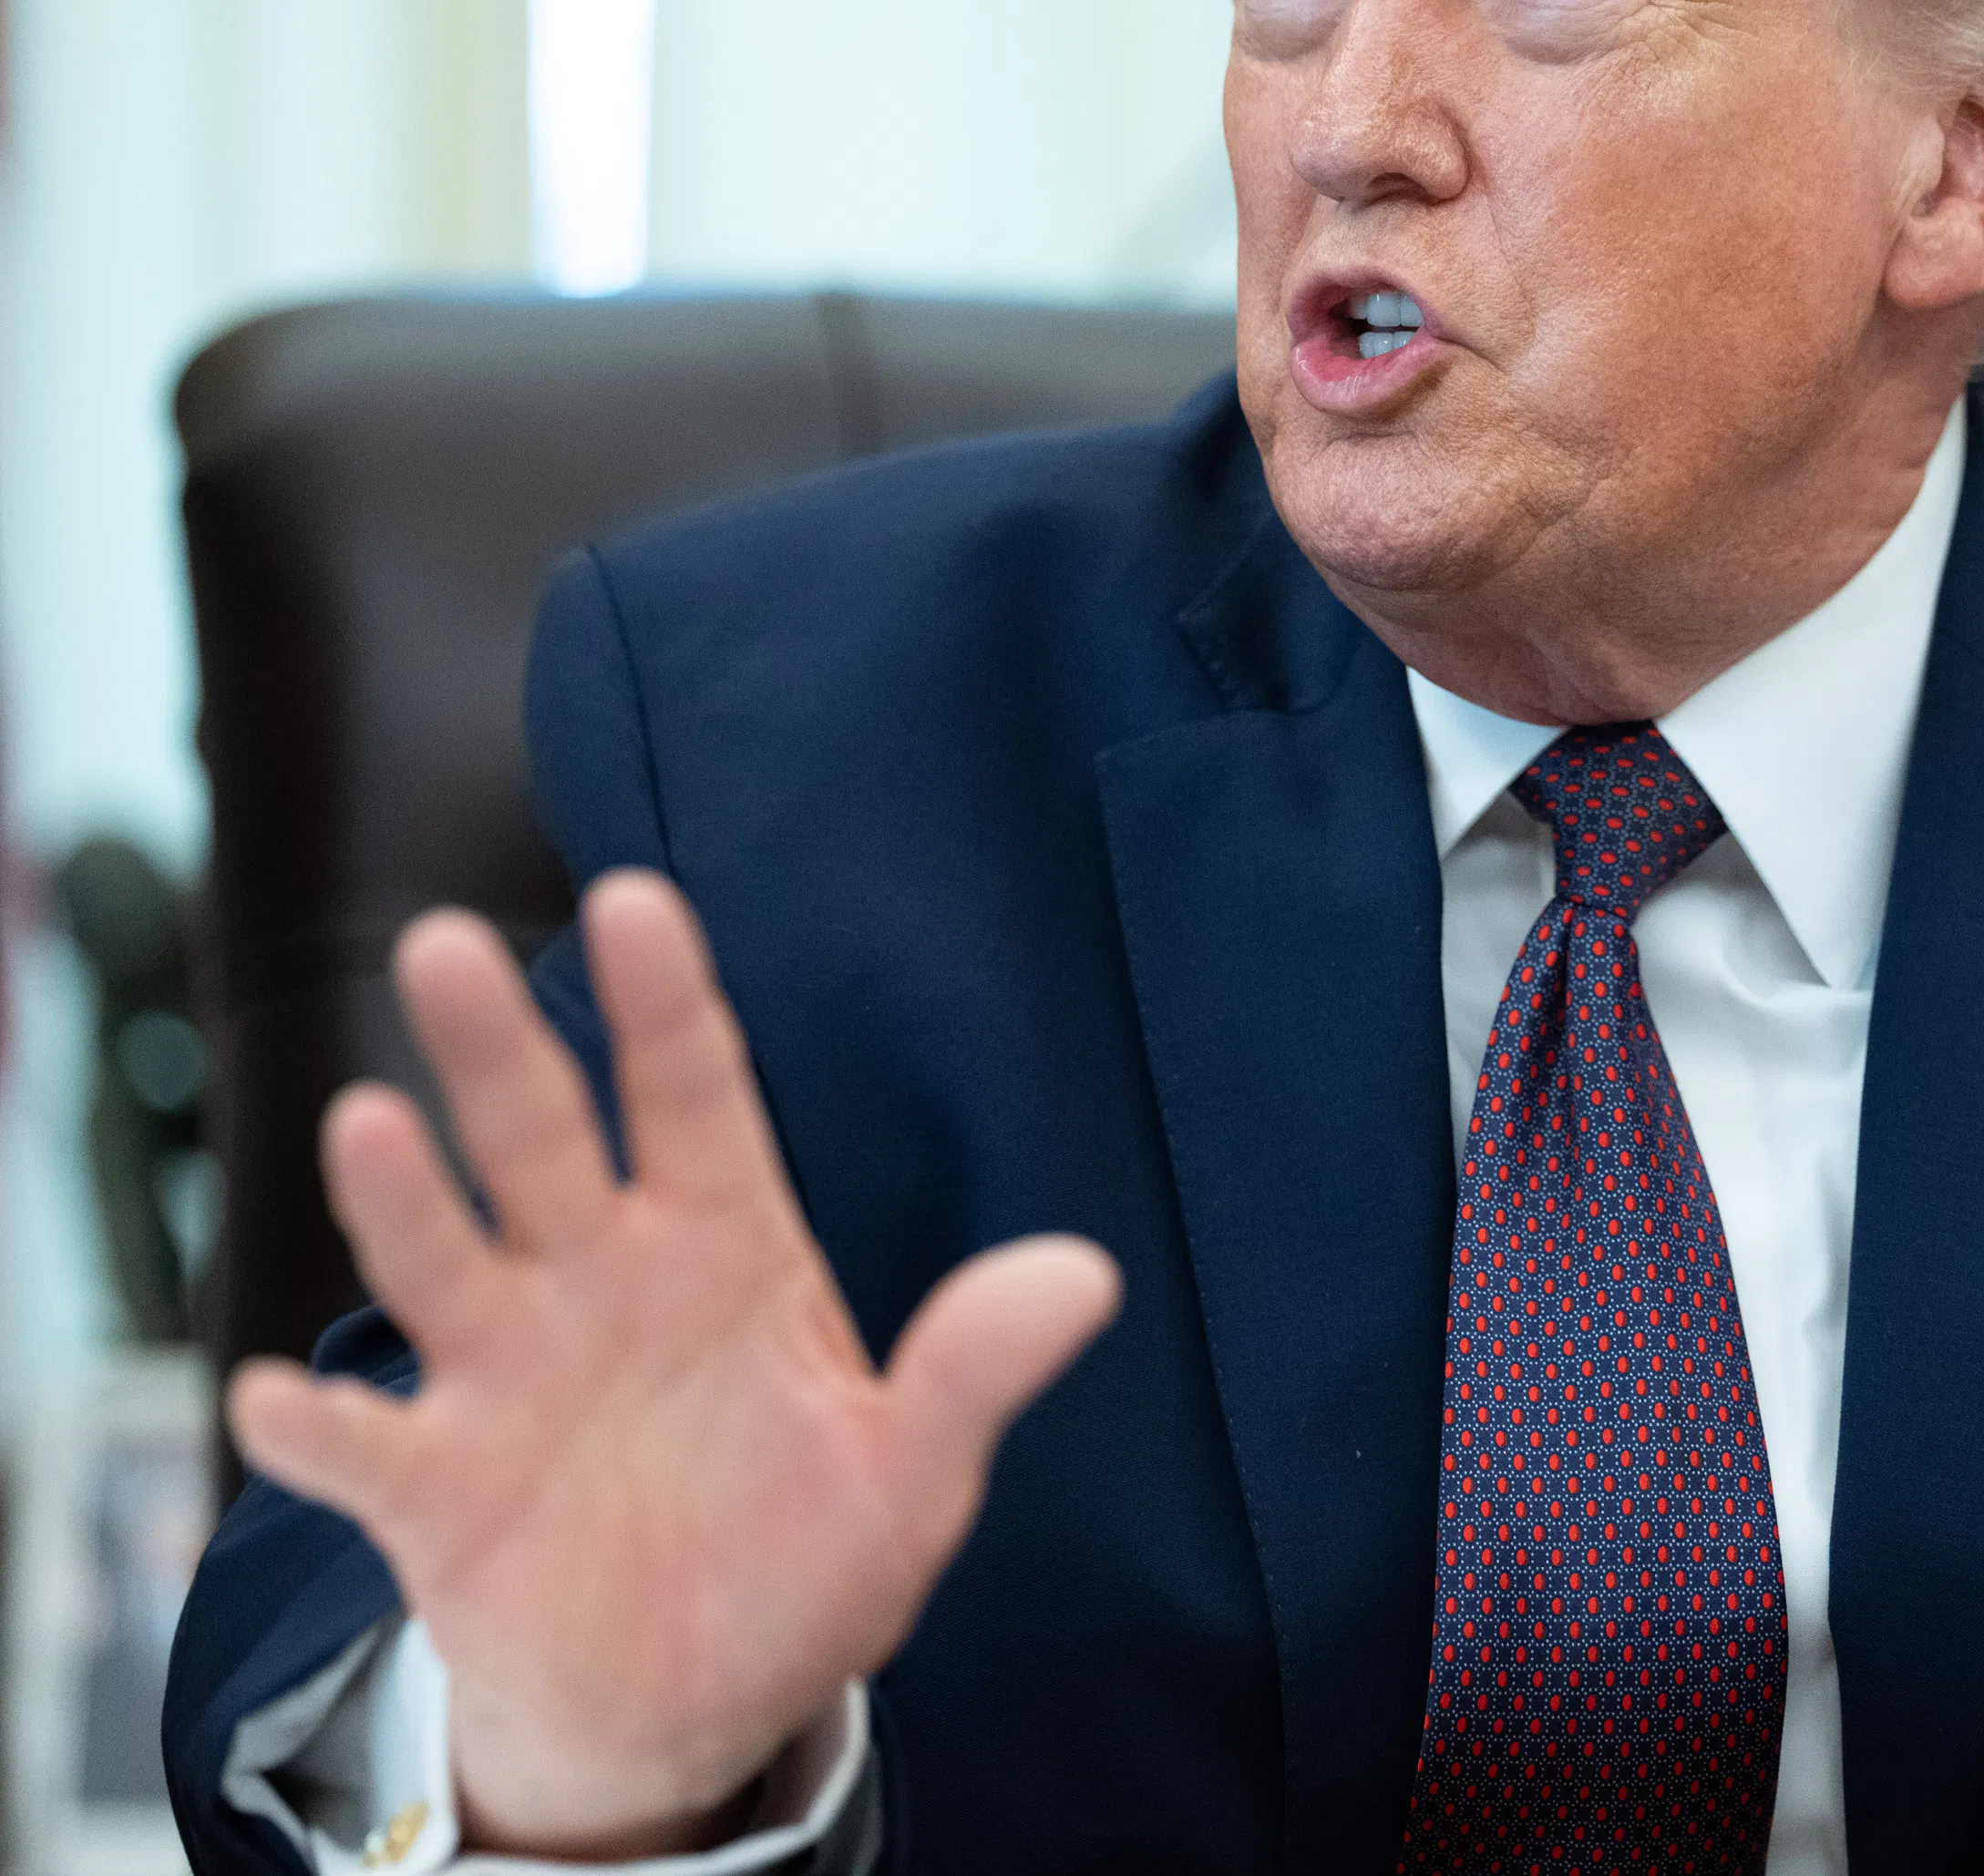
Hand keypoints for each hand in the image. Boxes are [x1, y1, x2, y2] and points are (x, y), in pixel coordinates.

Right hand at [228, 871, 1120, 1859]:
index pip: (697, 1097)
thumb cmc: (804, 1561)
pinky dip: (317, 1427)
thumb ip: (975, 1371)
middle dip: (498, 1049)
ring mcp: (504, 1377)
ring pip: (442, 1258)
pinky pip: (365, 1448)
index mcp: (723, 1249)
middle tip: (446, 945)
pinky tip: (280, 1402)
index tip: (637, 896)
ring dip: (402, 1196)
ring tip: (371, 1123)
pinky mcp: (434, 1491)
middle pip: (543, 1142)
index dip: (669, 1002)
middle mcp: (597, 1284)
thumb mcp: (912, 1474)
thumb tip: (1084, 1276)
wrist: (689, 1704)